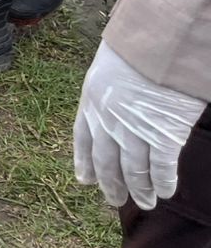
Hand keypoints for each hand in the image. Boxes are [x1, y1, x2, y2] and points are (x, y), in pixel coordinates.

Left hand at [75, 42, 205, 208]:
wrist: (157, 45)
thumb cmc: (135, 49)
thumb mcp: (107, 68)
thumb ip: (108, 92)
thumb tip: (115, 107)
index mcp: (90, 102)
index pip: (83, 139)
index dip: (85, 161)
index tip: (86, 180)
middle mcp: (108, 121)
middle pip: (107, 160)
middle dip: (111, 183)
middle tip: (114, 200)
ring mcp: (134, 131)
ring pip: (134, 170)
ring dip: (139, 189)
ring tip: (144, 202)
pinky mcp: (162, 135)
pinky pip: (161, 166)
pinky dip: (162, 181)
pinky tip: (164, 191)